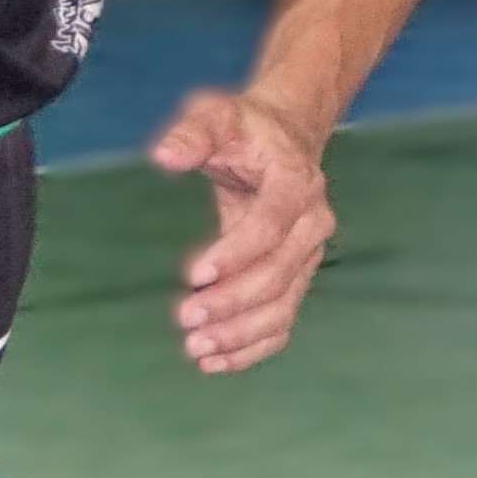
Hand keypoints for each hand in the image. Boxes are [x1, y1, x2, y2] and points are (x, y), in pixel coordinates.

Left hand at [150, 86, 338, 371]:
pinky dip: (253, 347)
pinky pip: (282, 321)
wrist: (283, 139)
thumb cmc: (244, 129)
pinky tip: (217, 361)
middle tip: (185, 318)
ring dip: (240, 333)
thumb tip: (165, 154)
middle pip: (277, 275)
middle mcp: (311, 224)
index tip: (194, 274)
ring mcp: (307, 255)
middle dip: (231, 302)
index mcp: (295, 184)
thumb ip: (191, 134)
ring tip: (196, 348)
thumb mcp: (215, 116)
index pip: (269, 227)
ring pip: (282, 306)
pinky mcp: (297, 277)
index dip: (235, 254)